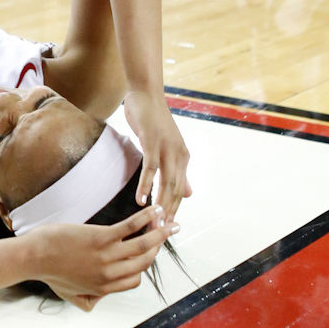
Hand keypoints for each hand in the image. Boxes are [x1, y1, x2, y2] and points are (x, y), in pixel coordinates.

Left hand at [33, 205, 176, 310]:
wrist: (33, 257)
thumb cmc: (48, 271)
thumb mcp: (69, 294)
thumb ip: (85, 301)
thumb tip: (94, 305)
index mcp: (104, 288)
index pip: (135, 279)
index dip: (142, 265)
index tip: (146, 252)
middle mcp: (110, 275)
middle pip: (144, 262)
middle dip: (158, 247)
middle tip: (166, 232)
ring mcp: (107, 257)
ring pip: (143, 246)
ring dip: (161, 233)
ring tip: (169, 220)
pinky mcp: (100, 238)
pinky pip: (130, 228)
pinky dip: (146, 218)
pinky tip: (155, 210)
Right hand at [124, 90, 191, 223]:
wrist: (146, 93)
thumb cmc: (152, 119)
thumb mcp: (166, 147)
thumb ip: (176, 170)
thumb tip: (187, 194)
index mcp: (183, 158)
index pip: (179, 191)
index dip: (173, 211)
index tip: (165, 229)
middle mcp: (180, 155)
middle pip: (175, 191)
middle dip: (168, 214)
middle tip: (158, 233)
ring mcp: (168, 149)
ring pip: (166, 183)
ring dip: (160, 204)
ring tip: (152, 222)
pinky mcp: (153, 143)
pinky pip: (151, 169)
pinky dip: (147, 185)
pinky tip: (141, 199)